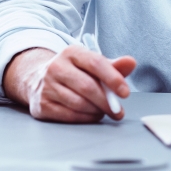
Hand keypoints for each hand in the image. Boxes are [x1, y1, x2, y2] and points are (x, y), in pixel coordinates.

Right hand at [3, 45, 136, 122]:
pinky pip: (69, 115)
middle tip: (118, 111)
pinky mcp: (42, 105)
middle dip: (107, 101)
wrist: (38, 80)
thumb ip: (114, 66)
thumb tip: (131, 63)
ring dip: (97, 111)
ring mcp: (46, 86)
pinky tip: (91, 115)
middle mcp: (56, 67)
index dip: (113, 78)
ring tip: (104, 111)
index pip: (96, 63)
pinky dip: (85, 118)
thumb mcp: (92, 64)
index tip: (125, 92)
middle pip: (87, 86)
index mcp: (72, 52)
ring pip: (78, 103)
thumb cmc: (74, 72)